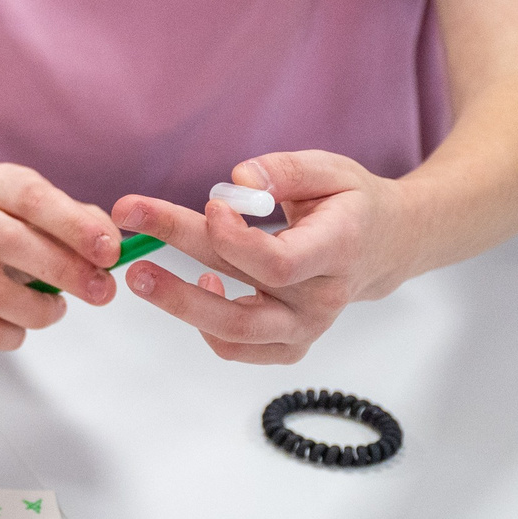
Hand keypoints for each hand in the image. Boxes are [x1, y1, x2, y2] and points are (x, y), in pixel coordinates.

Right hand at [0, 162, 122, 349]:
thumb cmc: (25, 232)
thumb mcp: (59, 217)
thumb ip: (91, 227)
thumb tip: (112, 246)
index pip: (31, 197)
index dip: (73, 225)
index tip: (110, 253)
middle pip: (7, 240)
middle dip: (62, 269)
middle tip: (102, 292)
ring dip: (35, 309)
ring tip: (56, 309)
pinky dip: (5, 334)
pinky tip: (20, 329)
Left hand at [112, 152, 416, 363]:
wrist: (386, 244)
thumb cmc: (352, 203)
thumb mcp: (330, 169)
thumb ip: (284, 171)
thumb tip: (238, 182)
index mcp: (339, 251)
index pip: (278, 264)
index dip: (234, 240)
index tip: (208, 205)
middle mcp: (322, 299)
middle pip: (244, 306)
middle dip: (179, 275)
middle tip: (132, 249)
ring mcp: (306, 327)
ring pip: (236, 335)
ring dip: (182, 306)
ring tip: (140, 275)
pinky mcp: (290, 342)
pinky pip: (239, 349)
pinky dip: (208, 327)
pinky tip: (201, 281)